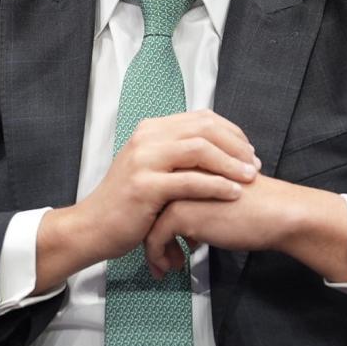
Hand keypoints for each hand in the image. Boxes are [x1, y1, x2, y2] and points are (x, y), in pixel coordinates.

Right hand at [35, 111, 259, 290]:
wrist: (92, 227)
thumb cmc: (126, 203)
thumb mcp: (149, 168)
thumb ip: (175, 155)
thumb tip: (213, 150)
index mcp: (151, 130)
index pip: (201, 118)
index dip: (231, 132)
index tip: (248, 150)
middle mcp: (147, 138)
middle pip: (204, 128)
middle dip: (236, 145)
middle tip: (254, 164)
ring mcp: (144, 160)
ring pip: (199, 149)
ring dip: (231, 163)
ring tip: (249, 177)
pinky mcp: (145, 186)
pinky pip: (189, 181)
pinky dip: (216, 185)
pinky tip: (232, 193)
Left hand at [143, 175, 346, 282]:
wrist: (277, 212)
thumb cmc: (259, 206)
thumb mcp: (222, 198)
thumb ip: (202, 206)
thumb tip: (190, 233)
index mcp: (190, 164)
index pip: (160, 191)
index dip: (157, 217)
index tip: (162, 239)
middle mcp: (178, 173)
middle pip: (150, 206)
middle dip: (151, 234)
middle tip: (160, 256)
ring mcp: (176, 191)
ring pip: (148, 223)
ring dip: (154, 249)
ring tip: (166, 265)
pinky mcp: (180, 212)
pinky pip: (155, 239)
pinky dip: (158, 256)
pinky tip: (170, 268)